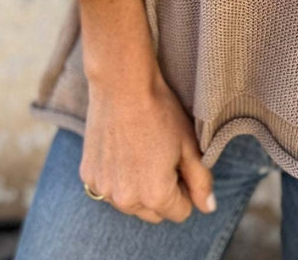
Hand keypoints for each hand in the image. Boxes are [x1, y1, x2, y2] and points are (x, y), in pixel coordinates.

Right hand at [79, 65, 217, 223]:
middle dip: (162, 193)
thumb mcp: (189, 144)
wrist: (122, 84)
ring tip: (142, 151)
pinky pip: (109, 188)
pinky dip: (117, 177)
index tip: (180, 162)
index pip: (181, 212)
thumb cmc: (160, 111)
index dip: (185, 188)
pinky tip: (122, 149)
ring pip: (131, 203)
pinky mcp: (88, 175)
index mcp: (156, 196)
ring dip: (138, 188)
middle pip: (154, 213)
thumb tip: (209, 208)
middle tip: (163, 156)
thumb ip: (201, 181)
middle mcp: (127, 201)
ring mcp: (103, 189)